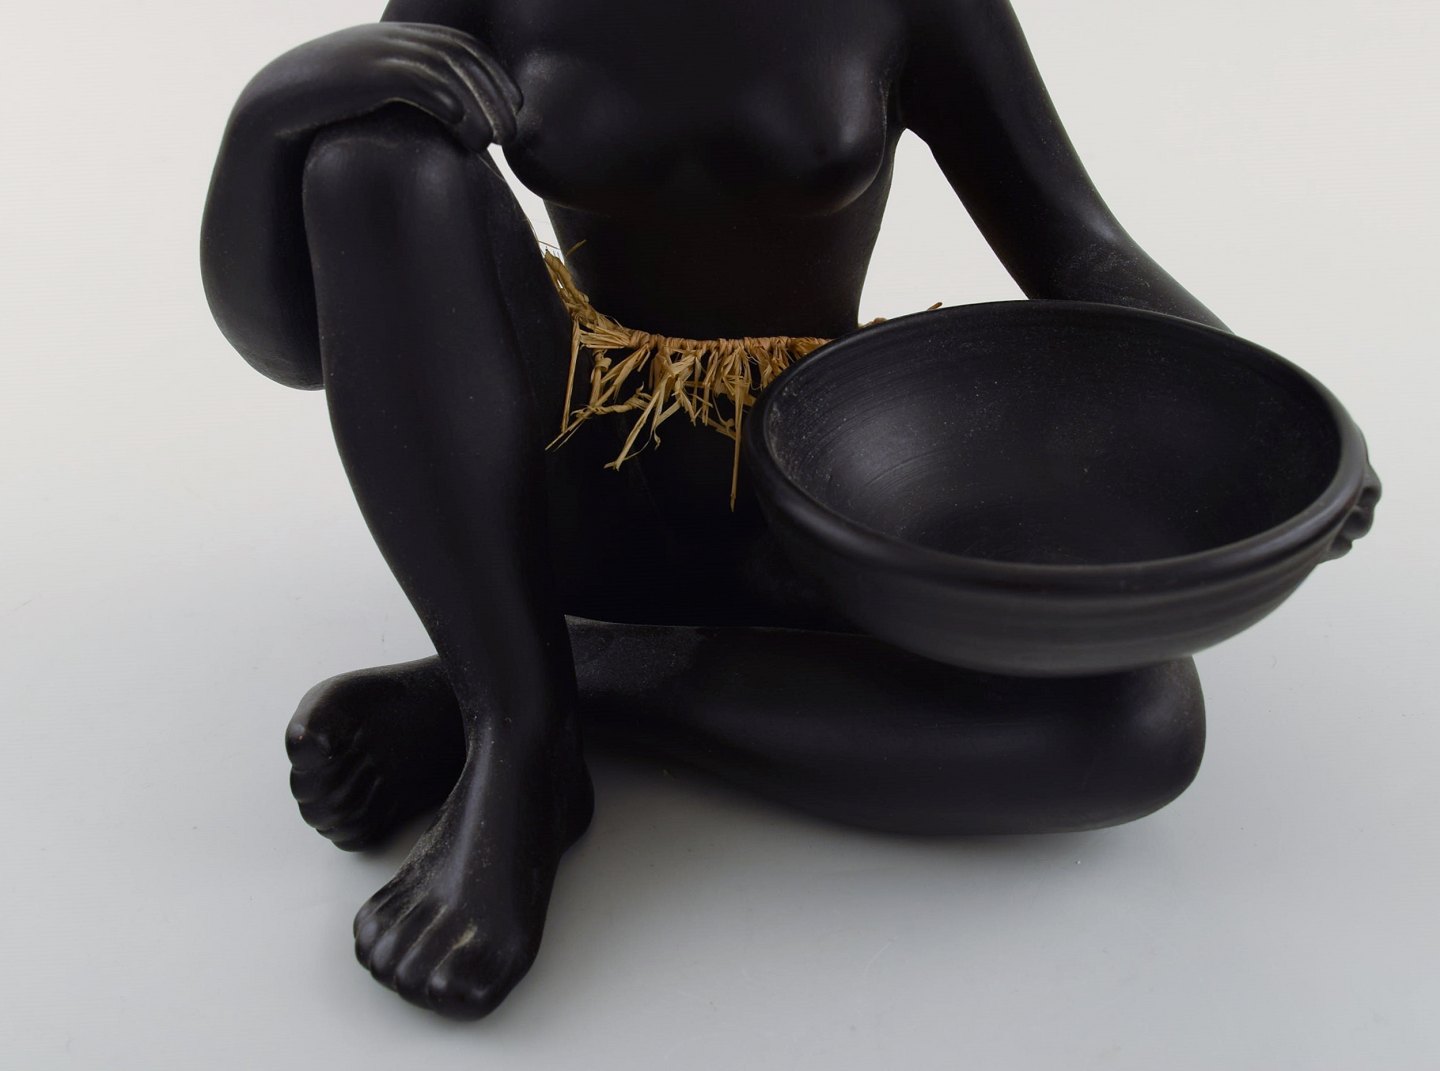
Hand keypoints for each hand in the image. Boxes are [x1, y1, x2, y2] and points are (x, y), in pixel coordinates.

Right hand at [235, 23, 519, 152]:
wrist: (273, 108)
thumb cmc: (327, 113)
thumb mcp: (374, 97)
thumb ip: (410, 96)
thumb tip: (452, 124)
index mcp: (397, 38)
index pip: (462, 45)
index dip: (495, 75)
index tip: (516, 110)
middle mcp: (391, 37)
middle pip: (461, 54)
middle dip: (494, 93)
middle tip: (513, 134)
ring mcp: (377, 50)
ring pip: (445, 68)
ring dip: (477, 104)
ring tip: (491, 141)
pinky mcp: (364, 73)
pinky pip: (415, 79)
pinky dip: (444, 100)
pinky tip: (460, 127)